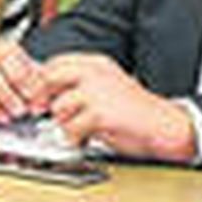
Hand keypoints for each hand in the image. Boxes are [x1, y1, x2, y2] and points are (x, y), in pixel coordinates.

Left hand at [44, 54, 195, 162]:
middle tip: (43, 111)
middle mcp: (95, 72)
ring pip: (58, 108)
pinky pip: (70, 129)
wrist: (163, 126)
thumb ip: (80, 85)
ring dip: (65, 123)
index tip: (38, 96)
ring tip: (82, 128)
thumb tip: (47, 93)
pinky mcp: (99, 113)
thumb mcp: (107, 87)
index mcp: (97, 63)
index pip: (55, 62)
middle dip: (43, 98)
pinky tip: (89, 136)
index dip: (41, 81)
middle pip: (50, 78)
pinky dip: (76, 138)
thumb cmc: (136, 111)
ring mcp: (97, 91)